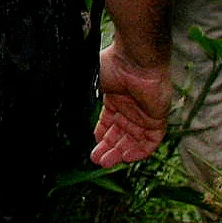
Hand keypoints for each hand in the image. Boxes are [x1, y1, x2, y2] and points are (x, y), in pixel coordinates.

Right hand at [92, 42, 170, 166]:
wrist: (134, 60)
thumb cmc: (112, 64)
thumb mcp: (90, 82)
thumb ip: (82, 97)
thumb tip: (64, 108)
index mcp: (115, 98)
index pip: (108, 123)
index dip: (101, 136)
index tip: (92, 146)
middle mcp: (130, 108)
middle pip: (120, 135)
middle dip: (108, 149)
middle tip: (97, 161)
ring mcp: (144, 113)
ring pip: (134, 140)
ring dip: (121, 153)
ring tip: (106, 163)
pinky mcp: (157, 117)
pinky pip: (152, 140)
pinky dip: (140, 151)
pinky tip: (126, 158)